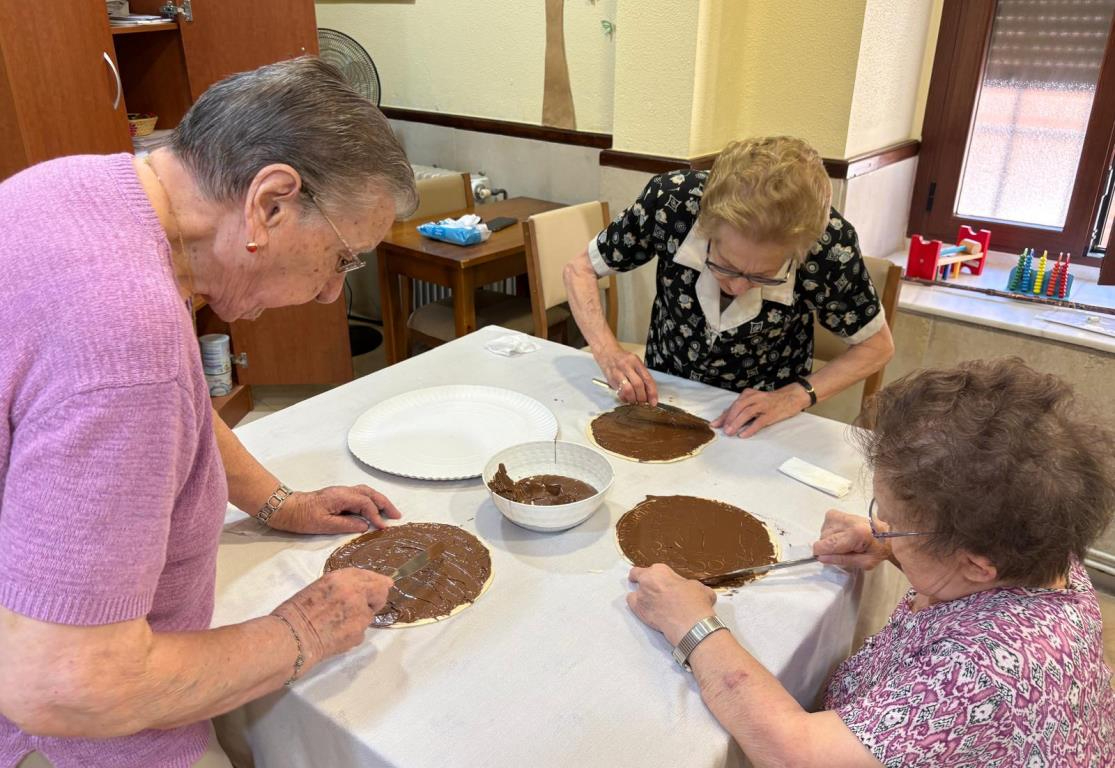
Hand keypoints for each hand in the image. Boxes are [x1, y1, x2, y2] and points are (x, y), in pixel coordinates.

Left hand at [266, 485, 401, 534]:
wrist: (286, 508)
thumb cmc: (302, 517)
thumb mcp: (324, 525)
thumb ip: (346, 525)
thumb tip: (364, 525)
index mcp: (341, 496)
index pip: (365, 504)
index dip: (376, 515)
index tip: (383, 527)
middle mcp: (343, 491)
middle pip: (370, 493)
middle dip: (385, 503)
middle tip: (397, 515)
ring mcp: (341, 492)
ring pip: (365, 492)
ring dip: (379, 500)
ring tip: (389, 512)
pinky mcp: (337, 497)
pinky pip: (359, 495)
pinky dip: (370, 501)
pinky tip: (372, 509)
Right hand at [272, 567, 392, 670]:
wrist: (291, 637)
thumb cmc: (298, 611)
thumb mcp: (322, 586)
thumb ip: (345, 584)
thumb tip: (370, 585)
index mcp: (342, 578)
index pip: (370, 576)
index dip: (377, 581)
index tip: (384, 584)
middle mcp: (355, 593)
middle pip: (381, 592)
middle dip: (376, 598)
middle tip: (365, 605)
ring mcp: (359, 614)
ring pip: (369, 615)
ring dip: (359, 618)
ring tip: (337, 623)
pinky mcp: (359, 633)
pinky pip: (361, 631)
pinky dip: (352, 632)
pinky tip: (335, 633)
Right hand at [596, 345, 657, 405]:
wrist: (607, 353)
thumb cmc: (623, 359)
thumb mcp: (635, 362)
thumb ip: (642, 375)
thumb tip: (649, 393)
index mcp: (636, 362)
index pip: (647, 379)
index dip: (652, 392)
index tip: (653, 402)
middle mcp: (627, 367)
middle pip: (638, 385)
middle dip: (642, 397)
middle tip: (643, 403)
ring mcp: (617, 373)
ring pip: (628, 390)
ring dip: (633, 399)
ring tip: (635, 402)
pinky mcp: (611, 380)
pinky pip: (619, 392)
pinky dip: (625, 398)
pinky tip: (627, 398)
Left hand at [627, 564, 716, 645]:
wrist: (690, 623)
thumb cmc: (695, 602)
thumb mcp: (699, 587)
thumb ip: (690, 586)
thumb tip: (694, 590)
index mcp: (661, 570)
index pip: (656, 569)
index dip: (661, 576)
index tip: (666, 582)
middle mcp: (647, 580)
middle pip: (638, 575)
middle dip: (643, 579)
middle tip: (652, 587)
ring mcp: (641, 595)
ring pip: (634, 591)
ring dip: (641, 595)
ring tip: (650, 602)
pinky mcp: (638, 610)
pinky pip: (631, 604)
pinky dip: (637, 605)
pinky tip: (645, 609)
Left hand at [710, 385, 809, 437]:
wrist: (791, 397)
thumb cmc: (770, 401)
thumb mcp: (754, 400)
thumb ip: (740, 408)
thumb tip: (724, 417)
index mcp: (748, 394)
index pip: (733, 405)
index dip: (723, 416)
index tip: (714, 424)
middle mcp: (755, 398)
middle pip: (738, 407)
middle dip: (728, 419)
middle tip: (722, 429)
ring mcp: (763, 405)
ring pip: (747, 413)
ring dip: (736, 423)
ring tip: (730, 432)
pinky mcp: (771, 414)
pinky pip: (759, 422)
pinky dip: (750, 428)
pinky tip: (743, 435)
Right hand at [812, 509, 892, 569]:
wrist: (887, 534)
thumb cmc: (878, 551)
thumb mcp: (864, 563)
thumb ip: (842, 560)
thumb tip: (821, 558)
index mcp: (856, 534)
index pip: (827, 543)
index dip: (821, 553)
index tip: (824, 558)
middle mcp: (848, 521)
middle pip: (823, 537)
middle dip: (828, 547)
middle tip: (842, 551)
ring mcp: (842, 515)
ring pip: (823, 531)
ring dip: (830, 539)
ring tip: (845, 542)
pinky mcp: (839, 512)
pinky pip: (826, 524)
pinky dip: (829, 531)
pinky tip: (841, 534)